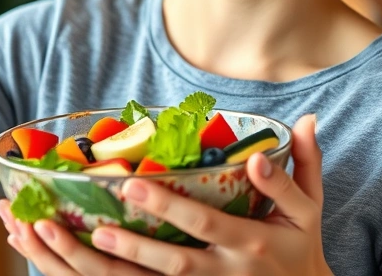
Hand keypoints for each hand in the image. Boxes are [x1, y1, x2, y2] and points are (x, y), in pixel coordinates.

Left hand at [0, 114, 332, 275]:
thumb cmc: (299, 249)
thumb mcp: (308, 211)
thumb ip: (302, 166)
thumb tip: (304, 120)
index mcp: (250, 244)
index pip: (208, 223)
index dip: (174, 206)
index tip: (139, 183)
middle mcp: (224, 273)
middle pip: (176, 262)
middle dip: (138, 242)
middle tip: (101, 217)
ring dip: (115, 264)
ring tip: (82, 238)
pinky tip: (72, 261)